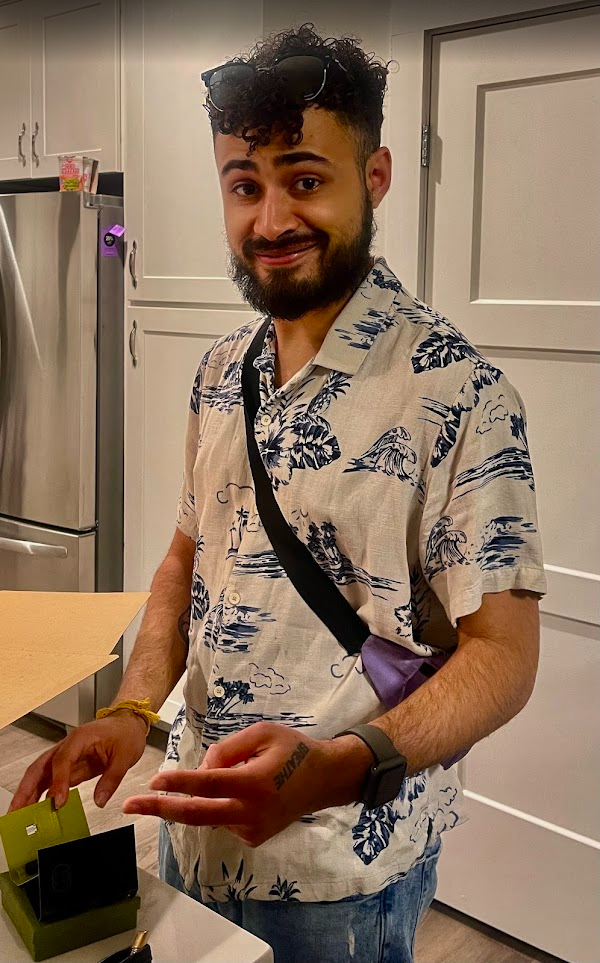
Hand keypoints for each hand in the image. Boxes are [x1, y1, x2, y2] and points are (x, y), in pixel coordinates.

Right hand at [9, 711, 147, 811]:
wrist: (128, 724)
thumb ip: (112, 779)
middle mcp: (68, 746)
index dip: (58, 782)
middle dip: (26, 789)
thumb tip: (100, 800)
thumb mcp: (125, 756)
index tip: (58, 801)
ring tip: (19, 814)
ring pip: (41, 774)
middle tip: (17, 811)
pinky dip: (42, 794)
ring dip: (28, 793)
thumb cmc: (125, 733)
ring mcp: (66, 756)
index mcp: (80, 739)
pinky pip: (51, 780)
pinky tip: (37, 808)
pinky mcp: (69, 766)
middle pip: (40, 767)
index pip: (62, 761)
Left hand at [123, 721, 372, 846]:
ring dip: (202, 795)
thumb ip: (227, 749)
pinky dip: (220, 802)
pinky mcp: (253, 838)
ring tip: (238, 771)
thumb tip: (201, 770)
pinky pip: (222, 818)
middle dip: (160, 809)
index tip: (155, 780)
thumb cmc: (293, 749)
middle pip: (196, 814)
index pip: (208, 784)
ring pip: (209, 813)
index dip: (180, 782)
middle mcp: (251, 812)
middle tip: (130, 805)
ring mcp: (251, 830)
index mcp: (254, 783)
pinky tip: (245, 789)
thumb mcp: (262, 733)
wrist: (325, 780)